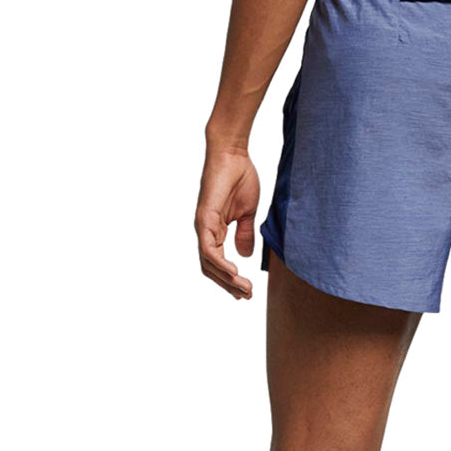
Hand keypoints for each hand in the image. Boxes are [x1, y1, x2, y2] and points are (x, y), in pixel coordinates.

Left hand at [195, 149, 260, 299]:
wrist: (233, 154)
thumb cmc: (240, 177)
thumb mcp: (247, 213)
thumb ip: (244, 234)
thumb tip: (244, 256)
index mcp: (215, 230)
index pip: (218, 263)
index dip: (230, 280)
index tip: (247, 291)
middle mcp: (205, 231)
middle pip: (211, 268)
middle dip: (229, 285)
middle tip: (247, 296)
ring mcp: (203, 226)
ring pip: (208, 263)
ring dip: (226, 280)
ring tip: (244, 289)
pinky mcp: (204, 219)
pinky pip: (209, 249)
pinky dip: (221, 263)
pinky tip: (235, 272)